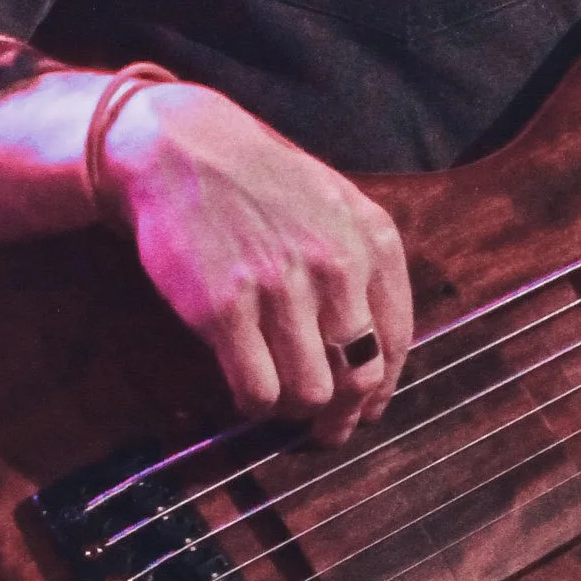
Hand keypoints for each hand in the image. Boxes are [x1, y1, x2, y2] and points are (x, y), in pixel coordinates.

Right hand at [96, 83, 411, 432]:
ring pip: (312, 394)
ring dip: (297, 412)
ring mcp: (280, 288)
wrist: (182, 151)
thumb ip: (365, 271)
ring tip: (281, 403)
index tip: (365, 410)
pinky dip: (256, 405)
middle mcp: (335, 266)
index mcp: (372, 242)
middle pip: (360, 378)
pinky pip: (258, 391)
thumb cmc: (264, 184)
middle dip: (344, 416)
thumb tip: (377, 357)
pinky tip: (248, 391)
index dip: (381, 391)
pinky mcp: (225, 309)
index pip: (397, 343)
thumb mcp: (336, 208)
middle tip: (324, 429)